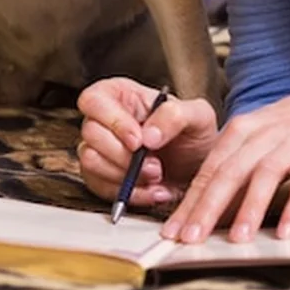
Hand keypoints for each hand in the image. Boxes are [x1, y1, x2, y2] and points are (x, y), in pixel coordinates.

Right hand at [76, 77, 218, 208]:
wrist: (199, 168)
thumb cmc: (194, 135)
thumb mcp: (198, 116)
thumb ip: (175, 115)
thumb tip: (148, 134)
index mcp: (121, 94)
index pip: (94, 100)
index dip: (113, 121)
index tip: (138, 141)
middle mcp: (105, 119)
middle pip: (90, 133)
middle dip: (124, 156)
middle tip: (155, 166)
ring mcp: (100, 149)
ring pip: (90, 162)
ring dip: (126, 176)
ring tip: (156, 177)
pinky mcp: (101, 176)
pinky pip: (100, 187)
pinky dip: (129, 194)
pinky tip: (153, 191)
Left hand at [161, 89, 289, 243]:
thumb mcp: (256, 141)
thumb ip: (231, 170)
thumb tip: (202, 212)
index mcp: (240, 130)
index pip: (208, 170)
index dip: (189, 202)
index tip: (172, 231)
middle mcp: (262, 134)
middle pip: (229, 172)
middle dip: (208, 207)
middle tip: (191, 238)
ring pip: (265, 176)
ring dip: (250, 209)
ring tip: (237, 239)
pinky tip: (285, 232)